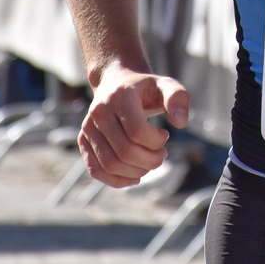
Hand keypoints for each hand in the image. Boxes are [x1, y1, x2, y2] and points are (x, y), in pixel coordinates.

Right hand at [79, 67, 190, 188]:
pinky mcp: (83, 140)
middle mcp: (99, 112)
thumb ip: (178, 98)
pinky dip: (116, 180)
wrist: (116, 83)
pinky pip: (96, 170)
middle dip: (151, 161)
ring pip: (111, 164)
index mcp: (120, 97)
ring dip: (137, 172)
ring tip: (149, 162)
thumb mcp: (165, 85)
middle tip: (161, 154)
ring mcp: (88, 127)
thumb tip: (181, 122)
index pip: (137, 131)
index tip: (164, 135)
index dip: (156, 141)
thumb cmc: (145, 88)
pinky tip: (134, 177)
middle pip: (125, 151)